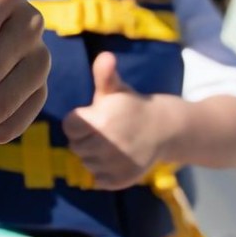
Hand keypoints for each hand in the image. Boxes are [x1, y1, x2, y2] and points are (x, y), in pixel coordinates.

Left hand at [63, 52, 163, 189]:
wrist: (164, 129)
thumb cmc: (132, 106)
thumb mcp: (117, 88)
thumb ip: (105, 74)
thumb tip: (106, 56)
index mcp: (100, 121)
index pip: (70, 126)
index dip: (80, 121)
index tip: (95, 117)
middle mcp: (106, 145)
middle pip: (76, 146)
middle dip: (86, 138)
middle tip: (104, 130)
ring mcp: (113, 165)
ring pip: (86, 163)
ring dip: (93, 155)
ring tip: (111, 143)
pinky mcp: (120, 180)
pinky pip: (97, 179)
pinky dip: (102, 171)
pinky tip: (115, 158)